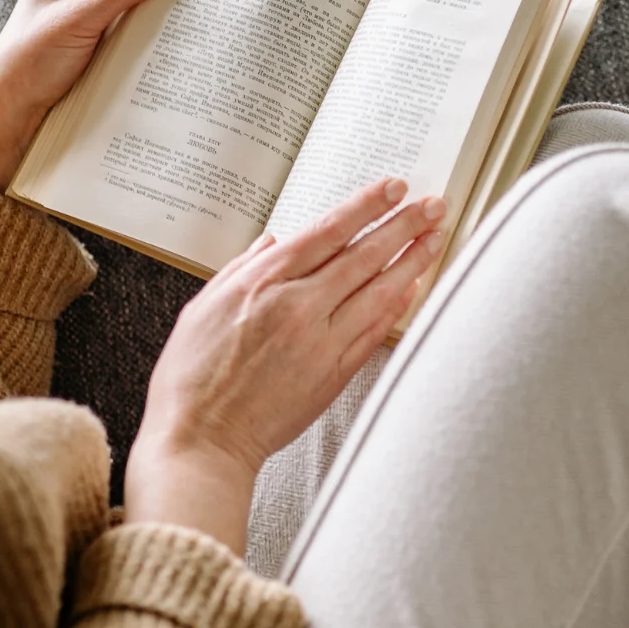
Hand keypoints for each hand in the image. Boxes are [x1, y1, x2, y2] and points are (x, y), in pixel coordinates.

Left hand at [0, 0, 174, 188]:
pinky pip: (135, 27)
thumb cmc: (31, 56)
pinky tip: (175, 33)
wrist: (15, 108)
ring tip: (197, 5)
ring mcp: (94, 13)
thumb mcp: (79, 18)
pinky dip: (153, 29)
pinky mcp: (103, 41)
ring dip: (160, 5)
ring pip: (137, 1)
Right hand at [124, 179, 448, 552]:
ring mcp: (320, 341)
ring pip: (378, 291)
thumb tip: (271, 241)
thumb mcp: (202, 307)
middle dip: (404, 225)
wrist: (202, 439)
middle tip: (433, 206)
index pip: (329, 231)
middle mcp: (297, 306)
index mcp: (262, 283)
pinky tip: (414, 287)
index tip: (394, 188)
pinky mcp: (334, 374)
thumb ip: (241, 269)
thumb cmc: (193, 378)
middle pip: (364, 256)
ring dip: (412, 261)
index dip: (367, 206)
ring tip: (436, 238)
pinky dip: (397, 307)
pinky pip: (375, 332)